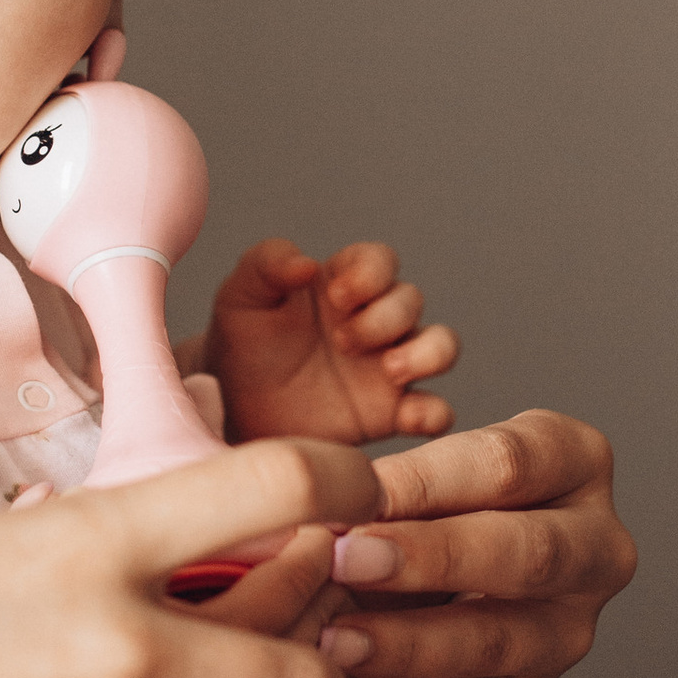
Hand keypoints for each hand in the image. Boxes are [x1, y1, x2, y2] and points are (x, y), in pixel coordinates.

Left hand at [204, 238, 458, 444]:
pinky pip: (436, 410)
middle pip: (411, 300)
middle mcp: (374, 321)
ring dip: (427, 352)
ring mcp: (389, 368)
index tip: (337, 295)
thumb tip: (306, 262)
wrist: (235, 415)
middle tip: (343, 342)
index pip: (381, 260)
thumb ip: (266, 265)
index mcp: (343, 285)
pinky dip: (434, 412)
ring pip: (442, 346)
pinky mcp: (392, 414)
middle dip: (384, 317)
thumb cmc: (241, 348)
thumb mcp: (240, 298)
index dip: (371, 272)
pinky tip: (408, 417)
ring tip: (390, 370)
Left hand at [305, 410, 634, 677]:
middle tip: (347, 557)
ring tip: (334, 636)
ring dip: (409, 639)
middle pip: (528, 552)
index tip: (351, 491)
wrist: (415, 590)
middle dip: (431, 556)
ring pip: (500, 638)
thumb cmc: (419, 509)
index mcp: (577, 462)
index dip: (426, 480)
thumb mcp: (413, 477)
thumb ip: (384, 486)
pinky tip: (348, 668)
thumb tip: (321, 497)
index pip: (509, 463)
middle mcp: (598, 546)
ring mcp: (571, 629)